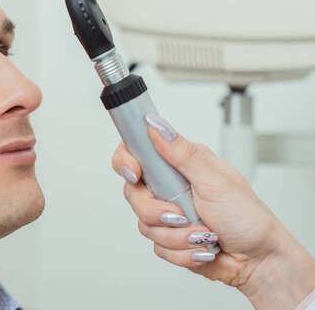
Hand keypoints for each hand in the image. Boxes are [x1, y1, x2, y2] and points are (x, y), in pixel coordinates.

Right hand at [112, 114, 314, 309]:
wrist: (258, 259)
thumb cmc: (246, 216)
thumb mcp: (214, 179)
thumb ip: (182, 153)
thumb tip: (156, 125)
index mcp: (178, 164)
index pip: (135, 152)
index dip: (125, 161)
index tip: (133, 173)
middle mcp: (169, 186)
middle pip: (133, 193)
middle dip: (155, 211)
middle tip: (179, 215)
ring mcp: (167, 213)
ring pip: (145, 224)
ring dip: (176, 236)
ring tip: (202, 235)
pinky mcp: (168, 238)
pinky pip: (157, 247)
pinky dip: (181, 252)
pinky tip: (200, 248)